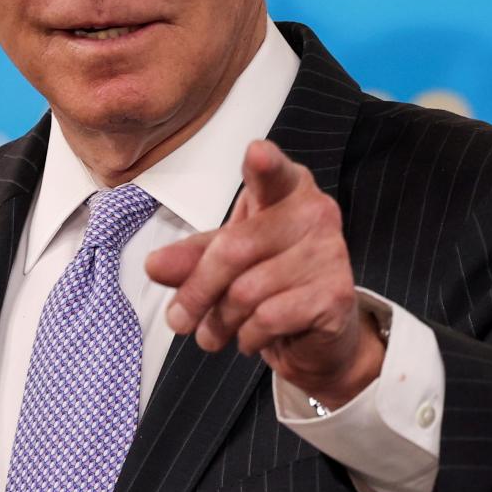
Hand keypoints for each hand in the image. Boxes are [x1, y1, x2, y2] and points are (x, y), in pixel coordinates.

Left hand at [144, 139, 384, 409]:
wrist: (315, 334)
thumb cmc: (267, 279)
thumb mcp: (221, 262)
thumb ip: (189, 258)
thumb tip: (154, 265)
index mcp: (285, 191)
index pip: (273, 174)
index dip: (264, 165)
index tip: (256, 153)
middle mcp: (315, 213)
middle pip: (234, 249)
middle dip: (196, 291)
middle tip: (178, 321)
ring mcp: (331, 253)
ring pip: (247, 291)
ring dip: (219, 321)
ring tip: (213, 333)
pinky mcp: (336, 295)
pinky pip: (268, 318)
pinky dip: (248, 336)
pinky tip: (250, 338)